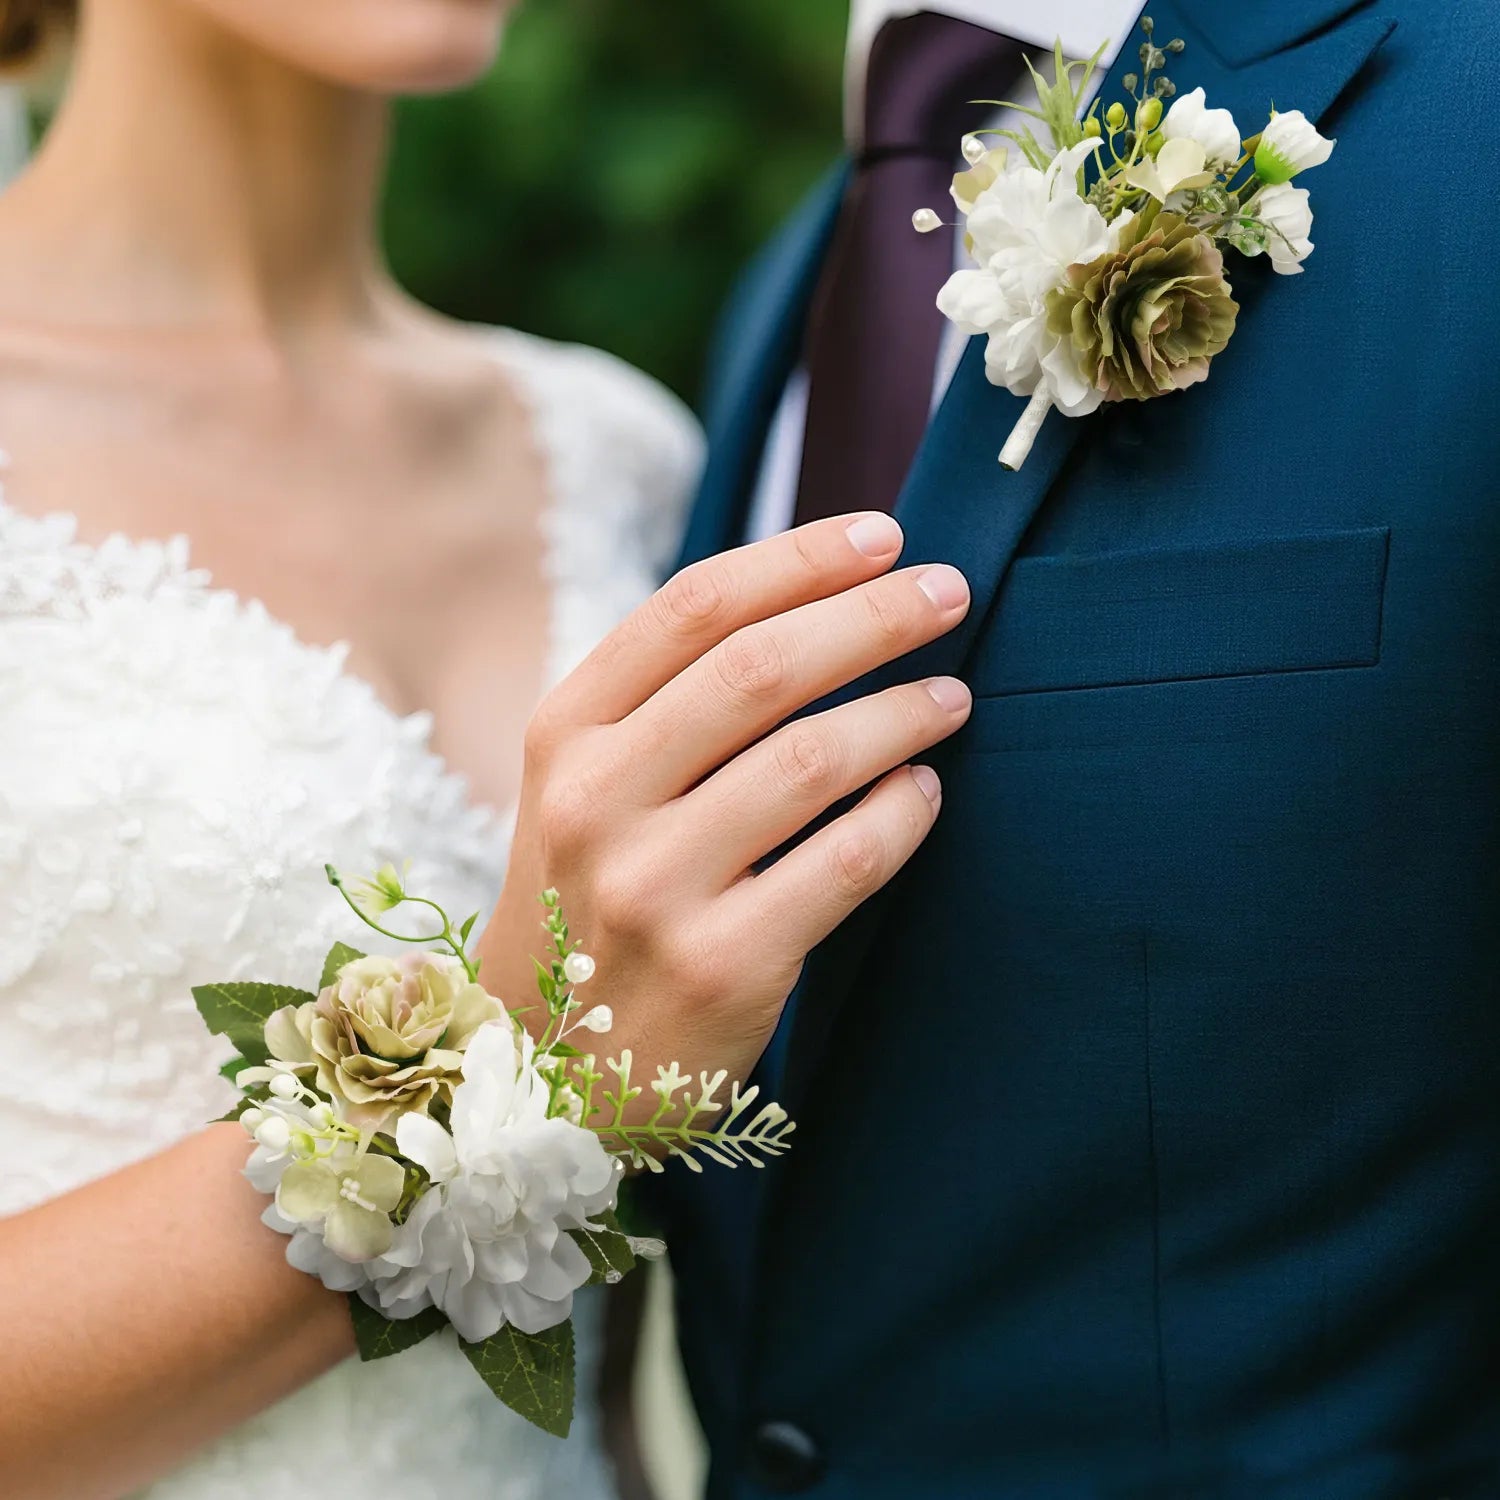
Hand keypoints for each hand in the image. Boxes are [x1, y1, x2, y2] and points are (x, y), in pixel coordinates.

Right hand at [478, 513, 971, 1094]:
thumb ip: (661, 702)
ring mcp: (653, 888)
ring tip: (951, 696)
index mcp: (562, 736)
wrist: (545, 1067)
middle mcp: (595, 802)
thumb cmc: (585, 904)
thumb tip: (810, 602)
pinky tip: (925, 790)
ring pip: (813, 759)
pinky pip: (845, 863)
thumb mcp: (581, 790)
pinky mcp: (722, 965)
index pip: (692, 609)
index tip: (882, 535)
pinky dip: (903, 813)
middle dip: (872, 616)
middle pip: (760, 669)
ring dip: (904, 711)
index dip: (799, 559)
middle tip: (947, 591)